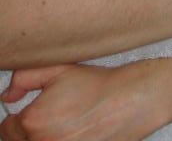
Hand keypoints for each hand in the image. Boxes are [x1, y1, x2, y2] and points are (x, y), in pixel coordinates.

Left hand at [0, 62, 166, 140]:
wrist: (128, 101)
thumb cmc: (97, 85)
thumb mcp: (59, 69)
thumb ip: (25, 77)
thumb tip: (8, 96)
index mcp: (33, 121)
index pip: (7, 128)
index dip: (18, 117)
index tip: (33, 110)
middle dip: (26, 131)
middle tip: (47, 118)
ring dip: (42, 138)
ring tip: (59, 125)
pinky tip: (70, 133)